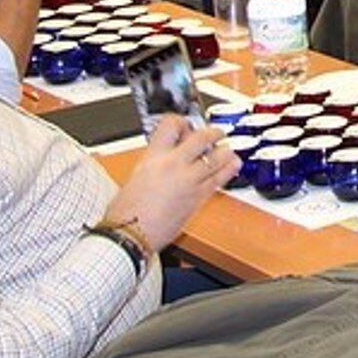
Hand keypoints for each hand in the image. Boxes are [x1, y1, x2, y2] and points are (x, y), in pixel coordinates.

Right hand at [106, 117, 237, 251]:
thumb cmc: (124, 213)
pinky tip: (233, 164)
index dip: (180, 121)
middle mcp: (173, 164)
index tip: (185, 123)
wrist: (128, 236)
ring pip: (217, 157)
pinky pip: (220, 179)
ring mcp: (189, 180)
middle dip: (212, 132)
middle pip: (201, 137)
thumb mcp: (134, 176)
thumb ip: (154, 162)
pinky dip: (229, 169)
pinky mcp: (198, 198)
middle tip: (216, 133)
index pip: (171, 125)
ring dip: (225, 150)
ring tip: (227, 149)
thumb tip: (165, 156)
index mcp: (153, 157)